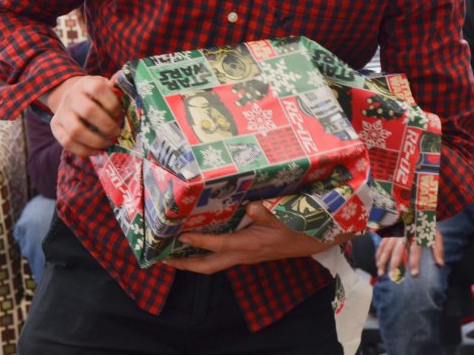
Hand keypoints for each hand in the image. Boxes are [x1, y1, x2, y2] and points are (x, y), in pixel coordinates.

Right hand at [46, 75, 124, 156]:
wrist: (71, 98)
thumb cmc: (95, 96)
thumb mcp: (105, 87)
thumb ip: (115, 87)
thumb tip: (126, 77)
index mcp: (86, 83)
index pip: (98, 89)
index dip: (112, 104)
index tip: (120, 114)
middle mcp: (71, 96)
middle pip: (88, 111)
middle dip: (107, 126)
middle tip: (117, 133)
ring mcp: (61, 112)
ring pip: (76, 130)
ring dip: (96, 141)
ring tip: (108, 143)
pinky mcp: (55, 126)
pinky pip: (67, 143)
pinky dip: (84, 151)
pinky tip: (97, 151)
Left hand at [163, 202, 346, 273]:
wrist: (310, 242)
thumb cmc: (295, 228)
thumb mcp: (283, 218)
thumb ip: (265, 212)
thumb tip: (249, 206)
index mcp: (249, 246)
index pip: (219, 246)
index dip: (199, 242)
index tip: (182, 236)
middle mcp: (242, 255)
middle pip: (207, 267)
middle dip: (184, 264)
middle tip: (163, 258)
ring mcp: (242, 257)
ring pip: (212, 264)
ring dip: (191, 262)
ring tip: (171, 254)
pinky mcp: (244, 253)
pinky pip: (219, 258)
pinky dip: (204, 255)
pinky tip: (195, 246)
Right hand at [375, 229, 442, 280]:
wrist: (416, 207)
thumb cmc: (426, 225)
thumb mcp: (435, 234)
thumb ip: (438, 249)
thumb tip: (441, 265)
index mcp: (416, 234)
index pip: (415, 249)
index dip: (415, 261)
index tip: (414, 274)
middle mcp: (404, 233)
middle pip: (397, 250)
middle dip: (394, 264)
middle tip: (392, 277)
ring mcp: (394, 232)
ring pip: (386, 247)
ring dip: (383, 261)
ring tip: (381, 273)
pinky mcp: (388, 231)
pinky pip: (381, 243)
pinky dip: (378, 253)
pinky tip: (377, 262)